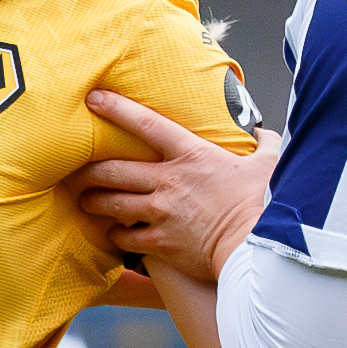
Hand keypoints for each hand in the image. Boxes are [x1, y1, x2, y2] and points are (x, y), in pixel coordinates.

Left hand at [64, 90, 266, 272]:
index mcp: (192, 155)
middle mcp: (169, 181)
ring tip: (86, 200)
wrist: (256, 249)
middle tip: (78, 168)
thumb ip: (262, 145)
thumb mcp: (268, 165)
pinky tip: (115, 234)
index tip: (94, 98)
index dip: (116, 109)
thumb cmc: (264, 205)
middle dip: (89, 168)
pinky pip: (125, 237)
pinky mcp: (160, 242)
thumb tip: (263, 133)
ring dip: (94, 201)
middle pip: (113, 169)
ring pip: (111, 203)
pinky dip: (116, 235)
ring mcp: (162, 212)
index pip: (146, 124)